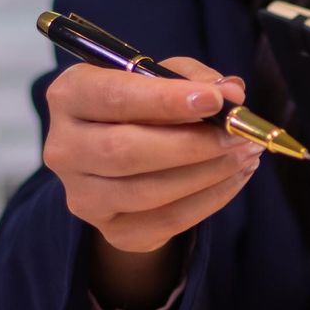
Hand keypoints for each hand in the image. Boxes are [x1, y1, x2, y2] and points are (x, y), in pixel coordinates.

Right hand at [42, 58, 262, 308]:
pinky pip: (167, 221)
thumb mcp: (161, 78)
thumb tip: (233, 93)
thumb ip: (194, 79)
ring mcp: (83, 195)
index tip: (214, 100)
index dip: (165, 100)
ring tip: (245, 154)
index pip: (113, 97)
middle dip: (192, 143)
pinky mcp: (111, 231)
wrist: (123, 161)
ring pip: (148, 191)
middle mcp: (64, 147)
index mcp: (70, 95)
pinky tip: (235, 177)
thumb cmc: (142, 107)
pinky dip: (210, 199)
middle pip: (126, 151)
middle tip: (238, 135)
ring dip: (207, 173)